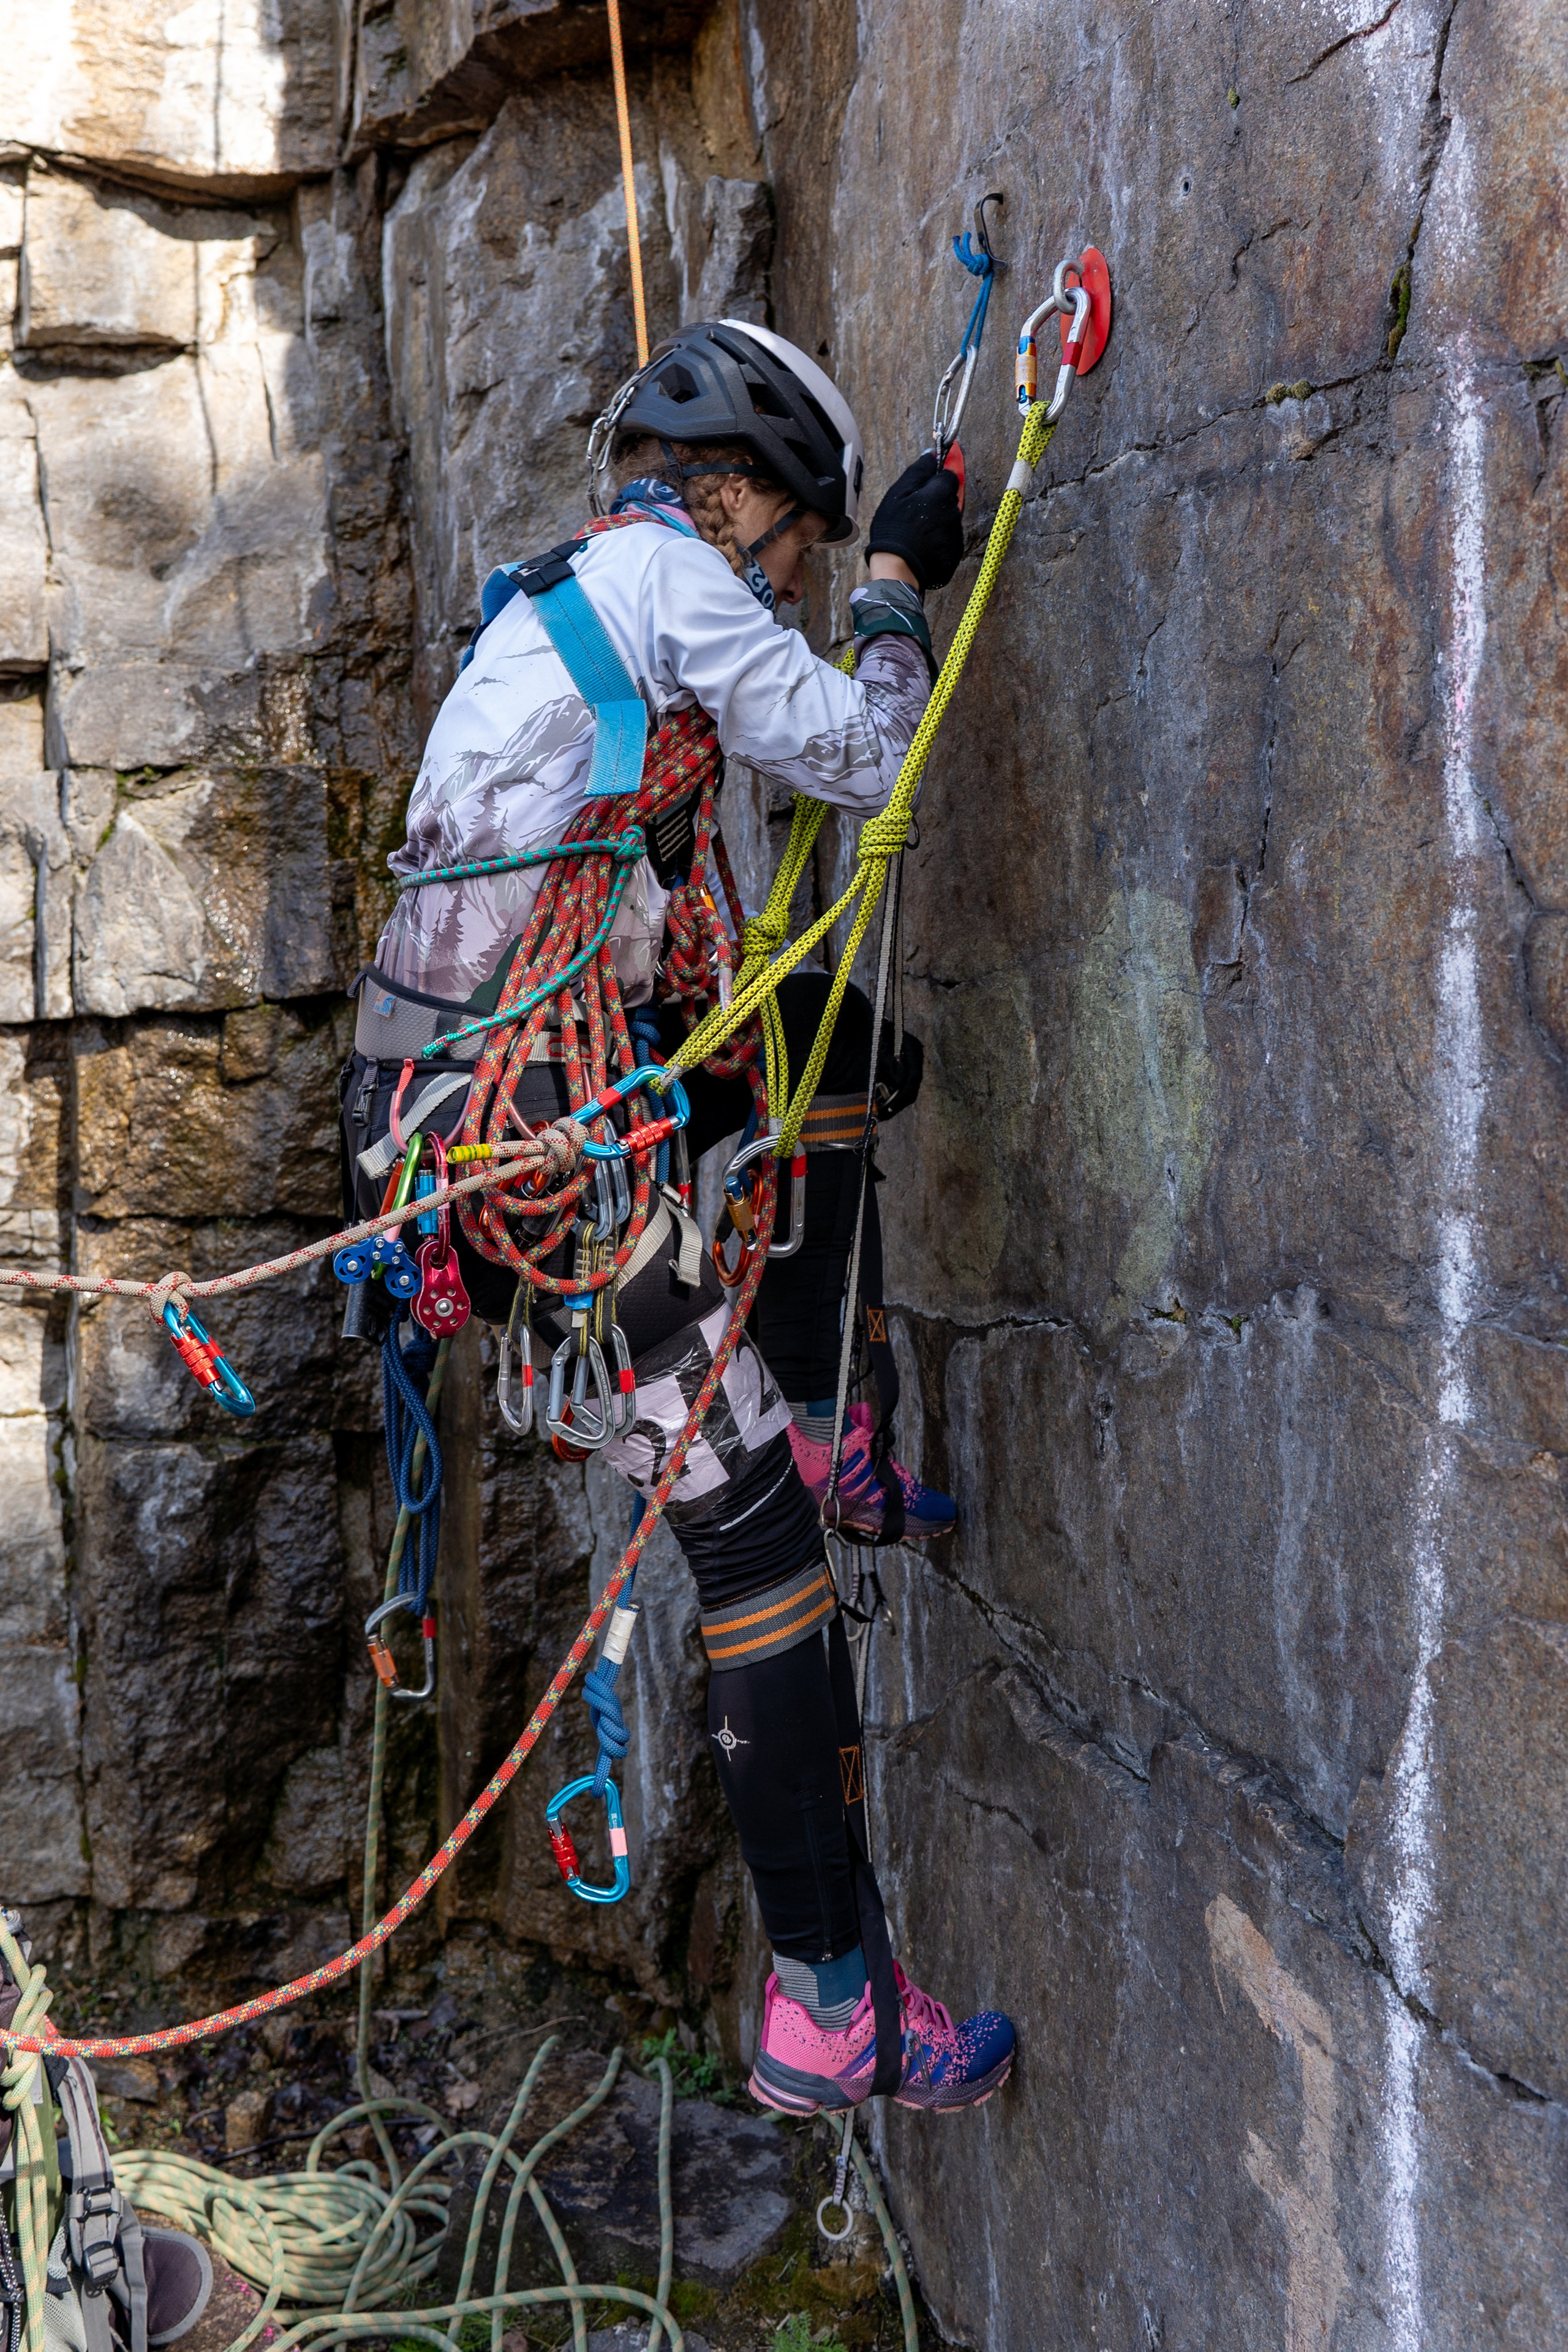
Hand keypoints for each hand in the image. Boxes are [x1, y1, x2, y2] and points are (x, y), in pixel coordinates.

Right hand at [865, 452, 964, 591]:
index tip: (927, 484)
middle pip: (950, 499)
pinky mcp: (955, 553)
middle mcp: (954, 512)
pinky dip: (938, 540)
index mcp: (941, 493)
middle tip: (915, 513)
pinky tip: (922, 545)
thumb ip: (919, 471)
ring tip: (916, 532)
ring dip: (937, 521)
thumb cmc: (894, 529)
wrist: (897, 569)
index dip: (938, 478)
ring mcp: (956, 534)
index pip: (950, 476)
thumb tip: (932, 453)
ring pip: (950, 519)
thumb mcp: (899, 493)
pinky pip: (948, 540)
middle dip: (937, 501)